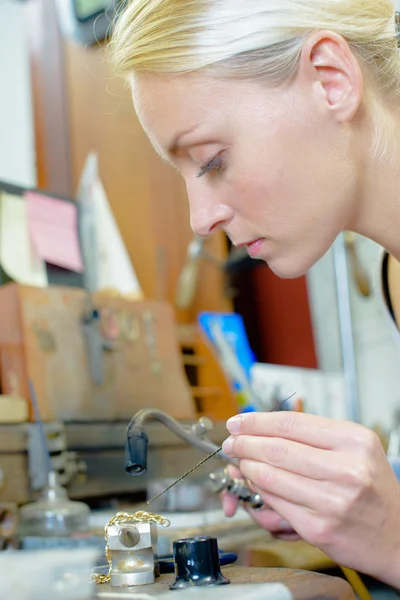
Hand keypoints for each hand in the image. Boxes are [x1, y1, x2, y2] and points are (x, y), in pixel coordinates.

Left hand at [222, 411, 399, 587]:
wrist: (398, 537)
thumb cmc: (373, 489)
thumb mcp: (356, 449)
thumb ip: (314, 437)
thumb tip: (265, 428)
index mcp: (354, 441)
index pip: (292, 423)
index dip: (258, 421)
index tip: (239, 421)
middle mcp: (346, 469)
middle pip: (278, 448)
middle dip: (245, 443)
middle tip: (232, 442)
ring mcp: (332, 501)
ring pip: (272, 476)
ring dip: (247, 466)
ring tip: (240, 461)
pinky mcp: (319, 528)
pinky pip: (276, 503)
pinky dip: (259, 490)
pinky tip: (255, 483)